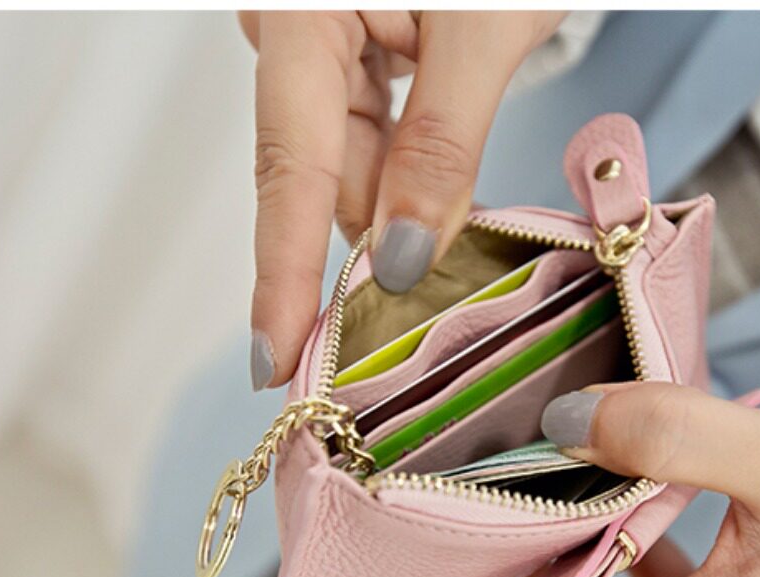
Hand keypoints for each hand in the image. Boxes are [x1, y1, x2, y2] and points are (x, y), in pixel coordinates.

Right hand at [238, 10, 565, 388]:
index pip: (291, 165)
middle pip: (320, 173)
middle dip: (362, 253)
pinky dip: (410, 181)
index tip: (275, 359)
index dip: (282, 272)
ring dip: (399, 216)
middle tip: (385, 345)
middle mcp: (297, 31)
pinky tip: (438, 213)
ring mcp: (326, 44)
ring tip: (446, 260)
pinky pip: (374, 139)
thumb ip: (442, 143)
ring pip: (351, 164)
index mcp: (303, 9)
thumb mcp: (485, 26)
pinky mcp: (359, 54)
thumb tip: (404, 259)